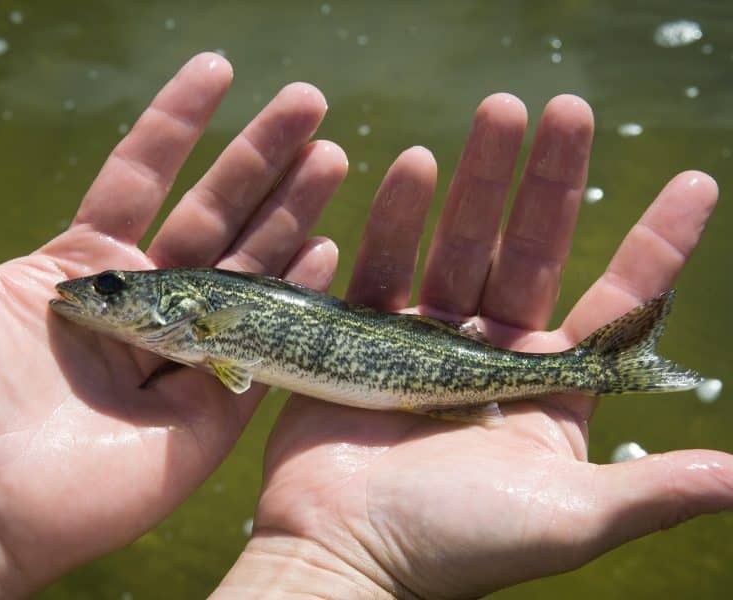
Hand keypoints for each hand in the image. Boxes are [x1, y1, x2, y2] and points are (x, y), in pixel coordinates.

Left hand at [0, 53, 346, 595]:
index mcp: (82, 266)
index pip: (142, 175)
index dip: (180, 121)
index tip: (219, 67)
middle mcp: (141, 303)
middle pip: (215, 213)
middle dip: (261, 156)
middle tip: (308, 102)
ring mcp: (182, 353)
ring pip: (251, 269)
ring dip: (293, 213)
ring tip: (331, 156)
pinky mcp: (211, 407)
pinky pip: (265, 342)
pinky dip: (297, 296)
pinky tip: (329, 247)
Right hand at [215, 94, 730, 597]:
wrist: (344, 555)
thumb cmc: (456, 546)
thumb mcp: (567, 522)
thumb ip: (650, 493)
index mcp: (549, 390)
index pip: (617, 304)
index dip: (657, 244)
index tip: (694, 182)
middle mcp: (491, 356)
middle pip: (533, 252)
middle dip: (552, 182)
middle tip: (564, 108)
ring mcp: (427, 342)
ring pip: (460, 246)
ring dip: (477, 181)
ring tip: (495, 112)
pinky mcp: (365, 338)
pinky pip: (385, 268)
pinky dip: (397, 220)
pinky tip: (413, 168)